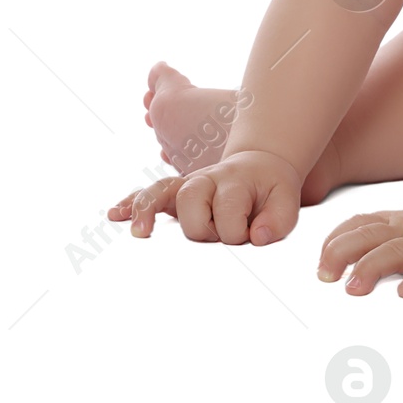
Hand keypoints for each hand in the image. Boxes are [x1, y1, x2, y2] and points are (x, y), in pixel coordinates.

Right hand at [107, 150, 302, 244]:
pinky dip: (132, 203)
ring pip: (161, 192)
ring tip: (139, 232)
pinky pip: (149, 194)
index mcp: (235, 180)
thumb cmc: (272, 189)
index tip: (252, 235)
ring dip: (147, 209)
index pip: (228, 214)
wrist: (261, 165)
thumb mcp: (287, 201)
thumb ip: (278, 220)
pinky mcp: (175, 193)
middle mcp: (207, 178)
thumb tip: (257, 237)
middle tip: (223, 234)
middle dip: (204, 228)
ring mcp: (188, 184)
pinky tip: (115, 215)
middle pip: (190, 204)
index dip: (239, 232)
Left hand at [316, 193, 402, 296]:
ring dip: (370, 268)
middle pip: (367, 235)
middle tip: (324, 276)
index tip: (320, 261)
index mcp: (396, 221)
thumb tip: (343, 258)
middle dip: (340, 253)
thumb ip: (382, 234)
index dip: (334, 240)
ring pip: (394, 251)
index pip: (357, 224)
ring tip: (353, 288)